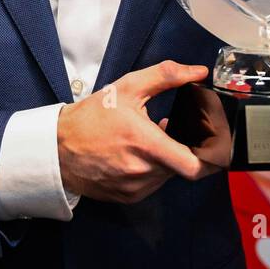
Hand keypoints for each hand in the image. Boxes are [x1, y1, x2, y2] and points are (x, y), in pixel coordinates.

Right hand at [57, 60, 221, 204]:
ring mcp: (136, 188)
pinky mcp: (127, 197)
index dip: (212, 157)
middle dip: (184, 148)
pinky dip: (152, 169)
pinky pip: (152, 184)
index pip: (196, 166)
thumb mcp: (127, 87)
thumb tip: (197, 71)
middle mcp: (143, 172)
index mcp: (147, 145)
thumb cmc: (90, 117)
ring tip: (150, 139)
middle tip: (172, 130)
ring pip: (168, 175)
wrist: (56, 147)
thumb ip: (166, 75)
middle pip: (184, 166)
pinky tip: (139, 153)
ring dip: (167, 158)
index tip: (213, 143)